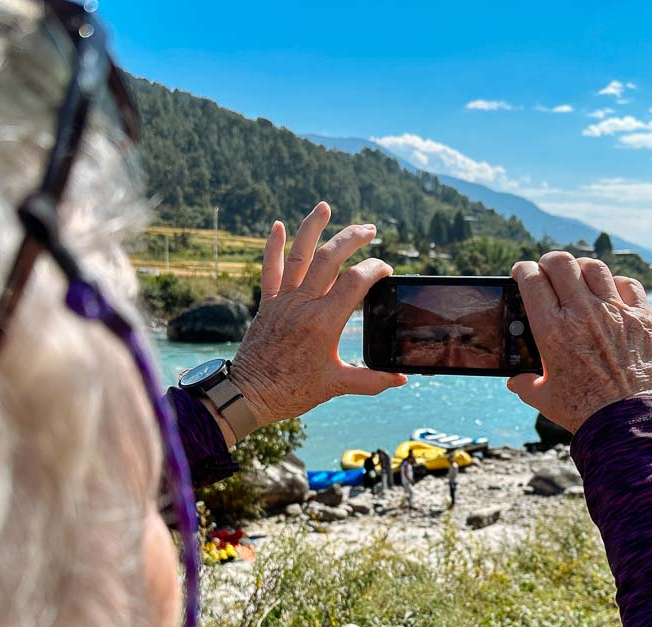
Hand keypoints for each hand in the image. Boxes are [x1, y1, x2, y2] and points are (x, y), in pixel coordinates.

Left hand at [228, 202, 406, 429]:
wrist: (249, 394)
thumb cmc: (292, 391)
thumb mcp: (336, 386)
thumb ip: (372, 380)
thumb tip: (401, 378)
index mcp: (324, 321)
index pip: (355, 281)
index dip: (374, 269)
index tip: (386, 270)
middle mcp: (304, 304)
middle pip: (331, 259)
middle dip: (352, 239)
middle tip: (369, 230)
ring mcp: (284, 300)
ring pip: (299, 255)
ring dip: (312, 228)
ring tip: (325, 207)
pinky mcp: (268, 303)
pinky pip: (270, 269)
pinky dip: (272, 247)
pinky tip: (277, 226)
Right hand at [507, 252, 651, 432]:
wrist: (632, 423)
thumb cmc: (586, 413)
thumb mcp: (546, 400)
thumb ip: (527, 385)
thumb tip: (515, 381)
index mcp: (552, 331)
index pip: (532, 280)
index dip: (523, 270)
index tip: (522, 272)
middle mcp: (582, 313)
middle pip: (561, 262)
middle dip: (549, 261)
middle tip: (548, 270)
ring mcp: (614, 312)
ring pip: (594, 266)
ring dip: (581, 267)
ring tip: (578, 276)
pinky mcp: (642, 318)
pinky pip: (628, 284)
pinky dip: (616, 283)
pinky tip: (612, 293)